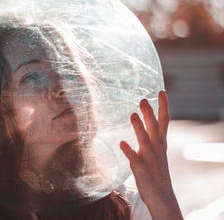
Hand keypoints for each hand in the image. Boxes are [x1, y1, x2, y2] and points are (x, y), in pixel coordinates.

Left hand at [120, 90, 182, 219]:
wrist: (162, 196)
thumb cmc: (156, 171)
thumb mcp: (157, 150)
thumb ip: (151, 135)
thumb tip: (143, 120)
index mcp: (161, 142)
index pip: (164, 120)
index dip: (163, 105)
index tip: (161, 91)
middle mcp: (156, 147)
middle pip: (154, 126)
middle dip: (149, 113)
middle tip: (143, 99)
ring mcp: (149, 157)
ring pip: (144, 139)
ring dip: (139, 128)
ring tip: (133, 115)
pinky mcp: (140, 167)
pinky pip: (133, 157)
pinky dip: (128, 150)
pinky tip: (122, 143)